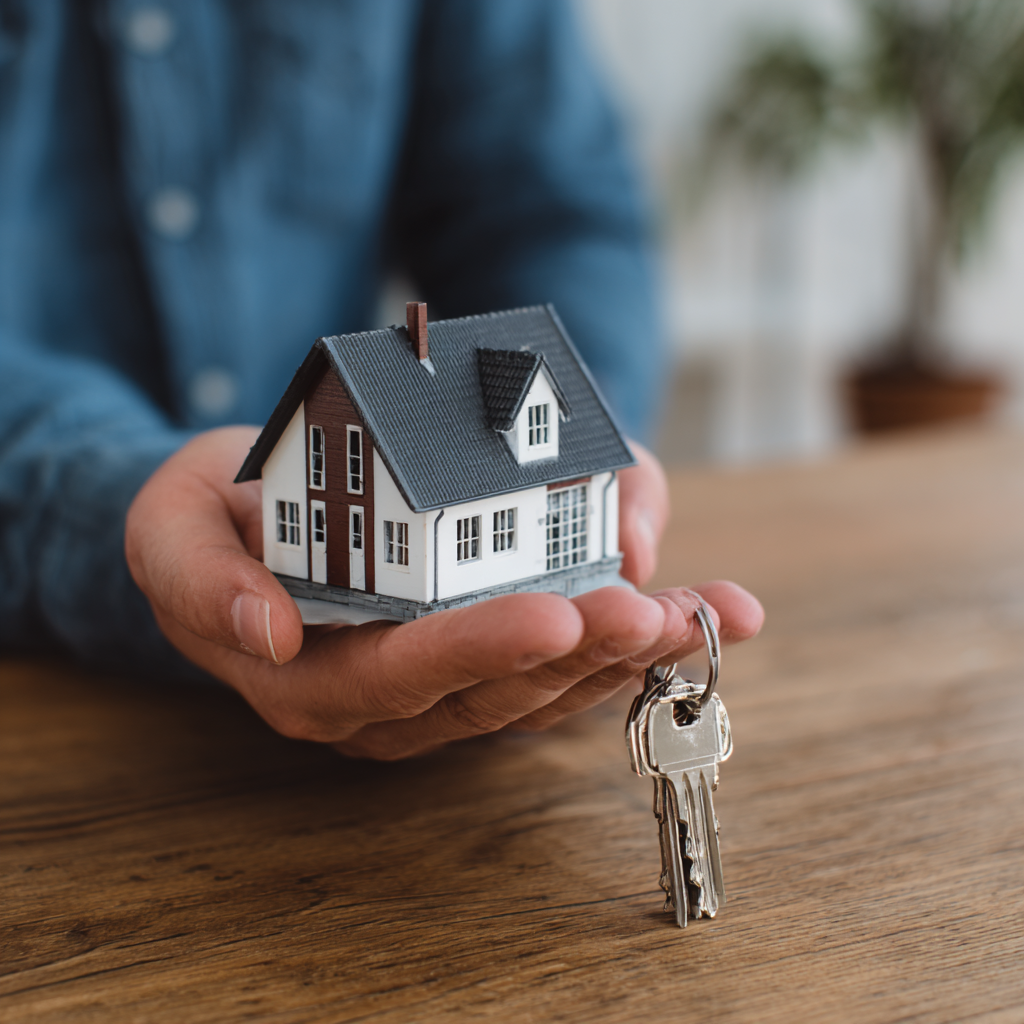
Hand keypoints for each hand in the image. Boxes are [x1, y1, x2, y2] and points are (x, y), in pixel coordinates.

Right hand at [126, 428, 763, 759]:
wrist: (249, 517)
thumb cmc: (213, 520)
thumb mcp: (169, 530)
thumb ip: (198, 583)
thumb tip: (263, 634)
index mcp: (313, 677)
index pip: (400, 675)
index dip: (478, 649)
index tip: (555, 615)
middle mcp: (392, 698)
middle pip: (498, 687)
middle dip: (586, 651)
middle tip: (658, 611)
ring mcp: (449, 682)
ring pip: (551, 681)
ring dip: (634, 649)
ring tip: (711, 610)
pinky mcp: (489, 653)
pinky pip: (566, 655)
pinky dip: (633, 631)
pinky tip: (696, 606)